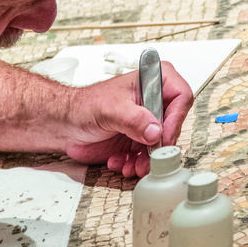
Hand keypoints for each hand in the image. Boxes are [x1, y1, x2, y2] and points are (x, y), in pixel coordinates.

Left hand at [60, 61, 193, 178]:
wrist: (66, 123)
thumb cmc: (84, 105)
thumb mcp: (110, 110)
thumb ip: (134, 119)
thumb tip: (156, 131)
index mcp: (151, 80)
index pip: (181, 95)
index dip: (176, 118)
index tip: (163, 137)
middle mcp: (153, 100)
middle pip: (174, 125)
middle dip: (159, 146)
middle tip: (149, 159)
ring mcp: (147, 120)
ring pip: (162, 145)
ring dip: (147, 159)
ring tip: (132, 166)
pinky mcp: (139, 138)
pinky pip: (148, 155)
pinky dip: (136, 163)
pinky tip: (121, 162)